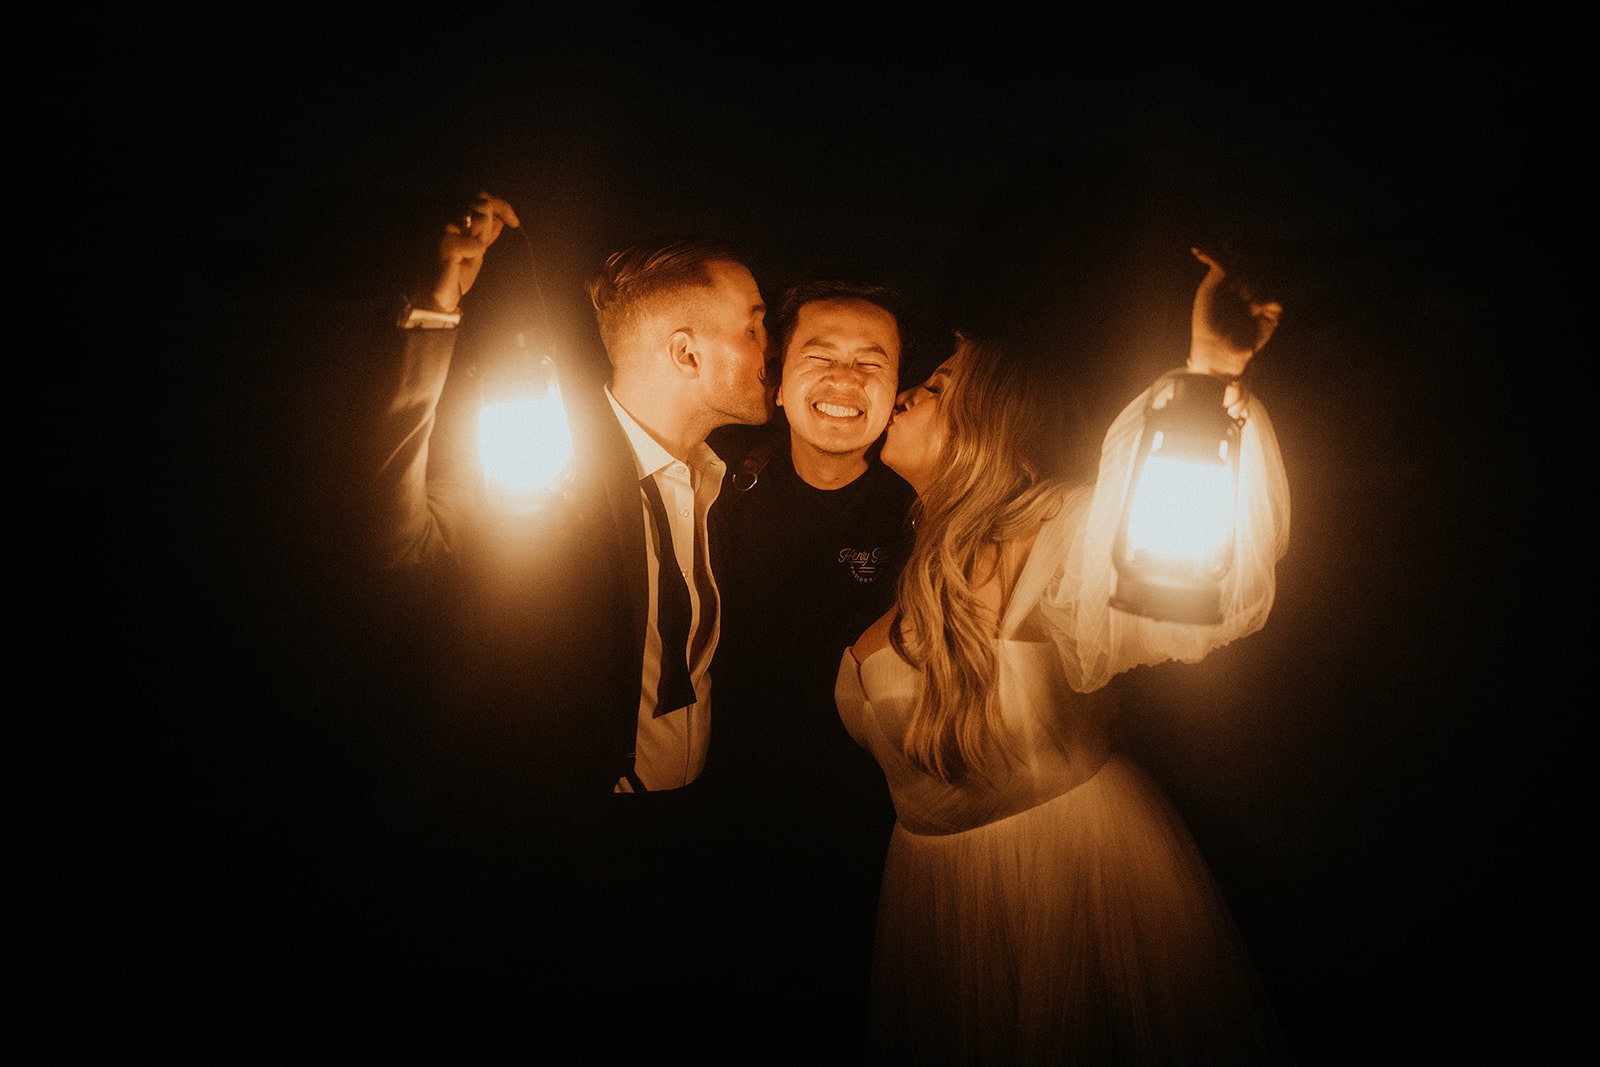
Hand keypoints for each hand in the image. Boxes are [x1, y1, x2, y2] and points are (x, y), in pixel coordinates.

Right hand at [416, 192, 521, 312]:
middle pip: (482, 203)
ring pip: (481, 218)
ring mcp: (442, 226)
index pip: (480, 196)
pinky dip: (474, 255)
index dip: (501, 206)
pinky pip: (477, 244)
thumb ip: (485, 234)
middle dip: (489, 225)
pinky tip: (459, 264)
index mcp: (450, 215)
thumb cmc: (453, 274)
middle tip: (482, 245)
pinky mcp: (445, 242)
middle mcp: (443, 214)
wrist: (435, 298)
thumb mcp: (474, 251)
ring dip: (481, 240)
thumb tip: (500, 219)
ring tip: (466, 256)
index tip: (514, 223)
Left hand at [1187, 247, 1281, 378]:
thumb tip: (1228, 239)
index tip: (1229, 252)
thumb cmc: (1207, 321)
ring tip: (1244, 299)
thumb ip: (1220, 264)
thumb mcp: (1209, 289)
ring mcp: (1263, 294)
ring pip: (1271, 274)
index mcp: (1233, 273)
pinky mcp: (1274, 311)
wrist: (1216, 349)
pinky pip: (1278, 294)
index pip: (1244, 249)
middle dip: (1247, 268)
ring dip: (1256, 284)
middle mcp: (1250, 281)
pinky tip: (1254, 308)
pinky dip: (1266, 298)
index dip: (1240, 248)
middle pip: (1260, 257)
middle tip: (1235, 285)